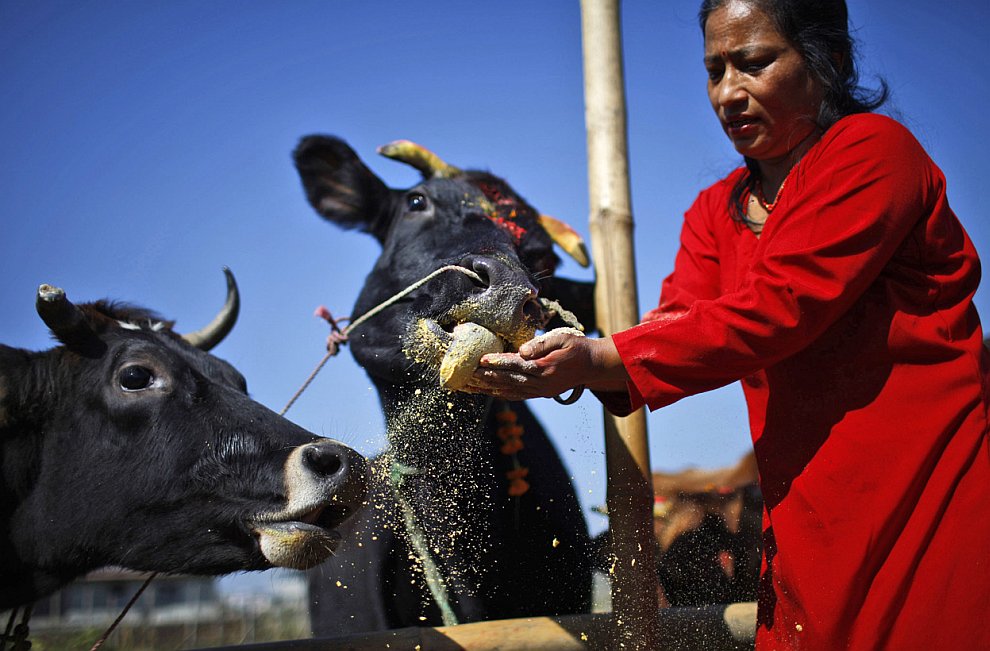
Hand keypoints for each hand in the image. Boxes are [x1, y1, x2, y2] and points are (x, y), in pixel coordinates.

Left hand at [464, 331, 628, 400]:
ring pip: (509, 391)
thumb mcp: (563, 338)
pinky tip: (487, 391)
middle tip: (466, 375)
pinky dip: (500, 393)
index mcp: (546, 368)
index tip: (481, 360)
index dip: (498, 362)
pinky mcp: (541, 393)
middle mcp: (541, 383)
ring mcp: (541, 391)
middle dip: (486, 378)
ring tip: (469, 385)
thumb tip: (521, 351)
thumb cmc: (577, 347)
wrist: (593, 365)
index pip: (517, 365)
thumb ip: (542, 344)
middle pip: (508, 380)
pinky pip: (517, 395)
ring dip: (488, 388)